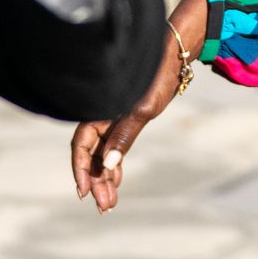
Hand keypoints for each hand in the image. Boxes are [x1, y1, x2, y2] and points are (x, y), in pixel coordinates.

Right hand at [70, 0, 204, 210]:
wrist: (176, 52)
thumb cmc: (158, 74)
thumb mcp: (144, 107)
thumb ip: (124, 135)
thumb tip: (108, 165)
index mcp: (99, 110)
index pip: (81, 146)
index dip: (81, 170)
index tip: (84, 193)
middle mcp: (102, 115)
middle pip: (92, 154)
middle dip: (96, 181)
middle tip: (105, 206)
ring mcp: (114, 117)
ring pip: (104, 152)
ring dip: (106, 176)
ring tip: (110, 202)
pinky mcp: (127, 117)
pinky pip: (114, 145)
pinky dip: (115, 163)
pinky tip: (117, 180)